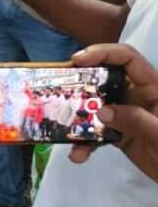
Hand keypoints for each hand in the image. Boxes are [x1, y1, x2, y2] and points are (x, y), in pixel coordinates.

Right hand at [68, 43, 157, 180]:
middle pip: (104, 78)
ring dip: (77, 117)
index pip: (127, 58)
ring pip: (95, 105)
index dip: (103, 52)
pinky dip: (84, 142)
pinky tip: (78, 154)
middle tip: (58, 86)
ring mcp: (125, 114)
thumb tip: (102, 111)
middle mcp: (136, 96)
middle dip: (79, 82)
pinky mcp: (118, 133)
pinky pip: (95, 131)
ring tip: (63, 125)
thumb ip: (136, 120)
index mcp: (152, 87)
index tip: (77, 60)